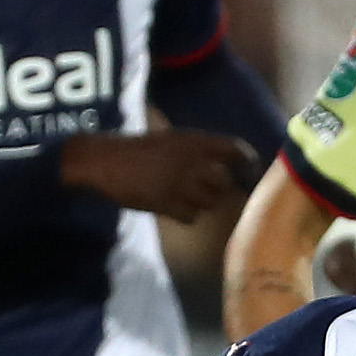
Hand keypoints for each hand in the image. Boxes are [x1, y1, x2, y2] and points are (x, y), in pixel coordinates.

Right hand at [62, 129, 253, 222]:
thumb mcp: (171, 139)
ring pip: (209, 202)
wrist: (105, 160)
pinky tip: (172, 208)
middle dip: (219, 188)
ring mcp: (179, 183)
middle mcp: (191, 161)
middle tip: (208, 190)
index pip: (234, 150)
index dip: (248, 162)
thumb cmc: (138, 149)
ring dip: (202, 203)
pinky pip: (190, 216)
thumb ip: (197, 150)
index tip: (251, 172)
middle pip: (224, 182)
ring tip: (185, 198)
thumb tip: (225, 167)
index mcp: (193, 140)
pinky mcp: (165, 203)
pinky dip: (185, 215)